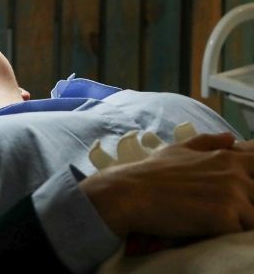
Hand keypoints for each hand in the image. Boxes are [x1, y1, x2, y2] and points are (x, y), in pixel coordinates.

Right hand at [80, 132, 253, 238]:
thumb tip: (230, 137)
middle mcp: (235, 174)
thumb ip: (207, 143)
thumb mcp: (178, 150)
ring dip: (241, 221)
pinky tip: (209, 229)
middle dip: (249, 204)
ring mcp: (233, 195)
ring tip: (214, 221)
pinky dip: (230, 234)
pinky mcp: (226, 218)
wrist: (130, 193)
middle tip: (223, 208)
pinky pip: (242, 232)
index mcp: (227, 158)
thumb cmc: (150, 172)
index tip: (243, 189)